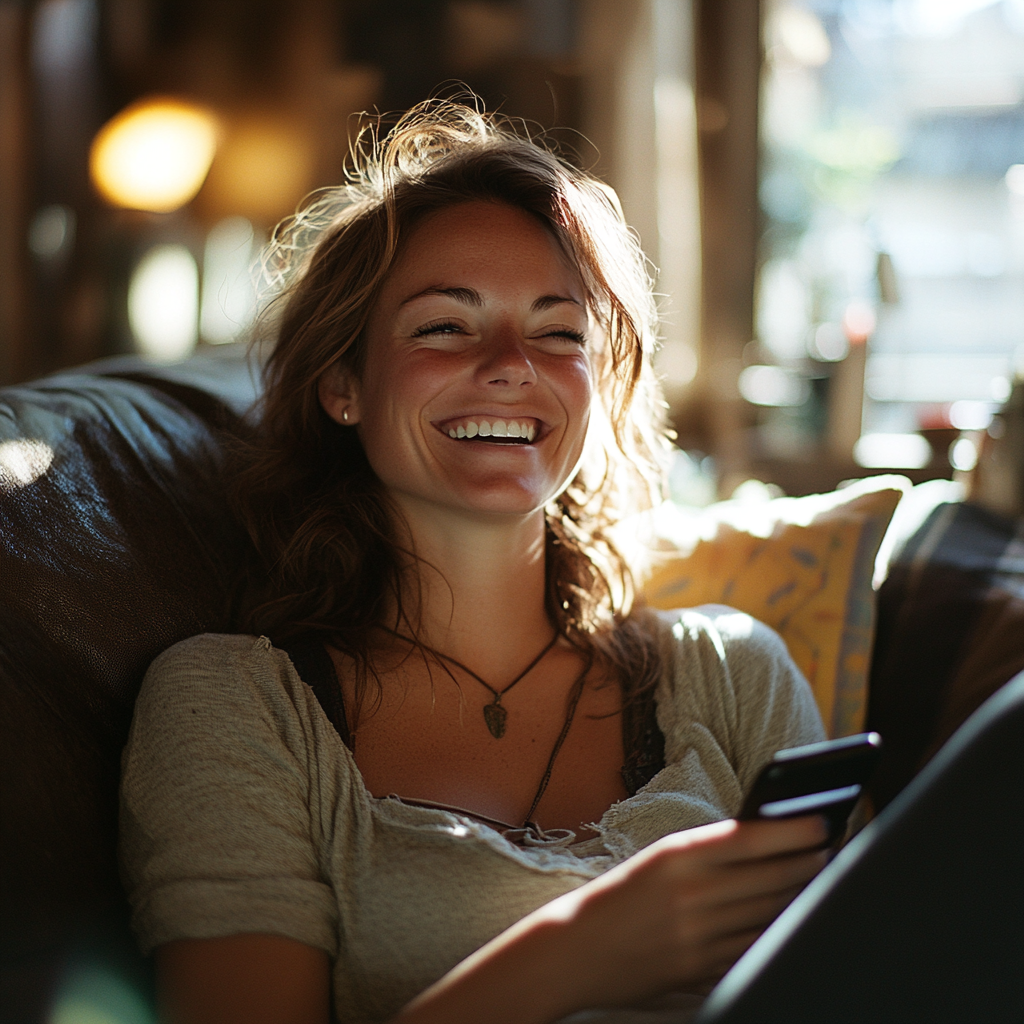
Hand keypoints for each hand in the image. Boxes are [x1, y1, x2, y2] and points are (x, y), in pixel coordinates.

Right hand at [549, 814, 828, 1010]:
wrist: (577, 946)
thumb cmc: (622, 895)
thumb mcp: (658, 860)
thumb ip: (706, 853)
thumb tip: (765, 843)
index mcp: (677, 855)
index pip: (748, 838)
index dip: (791, 831)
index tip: (819, 824)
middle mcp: (690, 892)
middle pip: (768, 877)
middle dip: (805, 864)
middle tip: (828, 852)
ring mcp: (698, 933)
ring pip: (767, 912)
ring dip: (800, 896)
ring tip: (818, 882)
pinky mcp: (700, 967)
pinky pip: (754, 946)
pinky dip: (779, 931)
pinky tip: (794, 921)